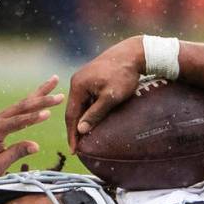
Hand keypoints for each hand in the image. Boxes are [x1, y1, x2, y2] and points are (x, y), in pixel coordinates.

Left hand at [0, 76, 64, 183]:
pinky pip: (16, 109)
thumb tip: (36, 145)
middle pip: (22, 106)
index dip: (34, 118)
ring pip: (21, 104)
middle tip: (60, 95)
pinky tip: (38, 96)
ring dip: (39, 94)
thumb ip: (16, 153)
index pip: (18, 122)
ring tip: (53, 82)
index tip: (49, 113)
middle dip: (42, 98)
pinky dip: (30, 101)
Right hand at [65, 36, 143, 152]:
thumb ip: (96, 113)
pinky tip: (92, 120)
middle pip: (73, 110)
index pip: (71, 115)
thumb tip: (81, 130)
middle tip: (78, 147)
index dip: (72, 134)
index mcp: (78, 86)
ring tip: (85, 137)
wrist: (132, 53)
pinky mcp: (92, 78)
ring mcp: (84, 79)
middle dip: (75, 129)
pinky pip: (87, 98)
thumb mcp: (111, 97)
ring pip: (80, 104)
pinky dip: (88, 110)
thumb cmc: (123, 75)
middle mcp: (77, 81)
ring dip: (82, 120)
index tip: (74, 150)